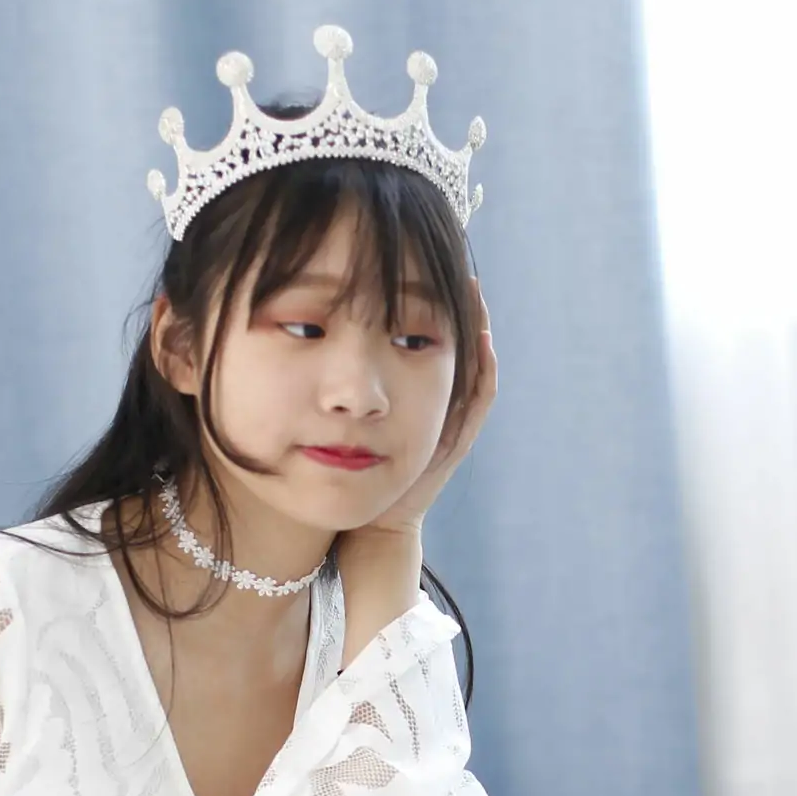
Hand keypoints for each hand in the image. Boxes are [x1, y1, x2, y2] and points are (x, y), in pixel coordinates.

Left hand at [355, 275, 496, 539]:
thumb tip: (315, 333)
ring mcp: (451, 422)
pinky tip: (477, 337)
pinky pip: (477, 398)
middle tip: (463, 272)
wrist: (371, 524)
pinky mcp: (456, 440)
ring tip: (473, 292)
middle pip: (457, 348)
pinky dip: (481, 368)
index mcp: (412, 397)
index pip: (429, 343)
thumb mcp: (342, 417)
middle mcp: (438, 406)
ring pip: (472, 367)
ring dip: (475, 330)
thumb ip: (337, 386)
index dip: (435, 307)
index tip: (433, 273)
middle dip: (460, 310)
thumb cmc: (349, 471)